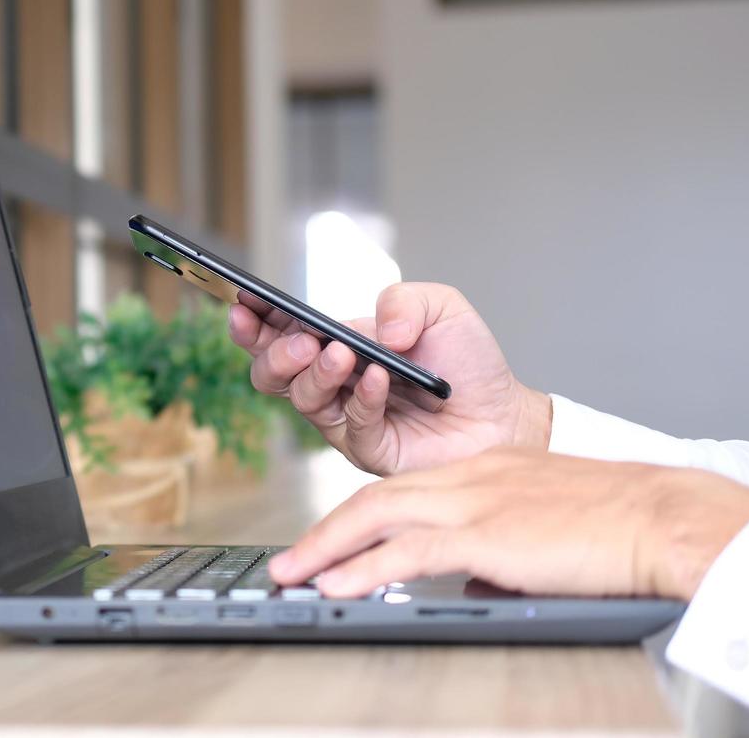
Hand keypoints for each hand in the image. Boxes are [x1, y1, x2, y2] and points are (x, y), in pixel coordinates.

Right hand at [229, 281, 550, 474]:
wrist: (506, 415)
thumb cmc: (468, 363)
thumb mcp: (441, 308)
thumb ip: (404, 300)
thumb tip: (376, 329)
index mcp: (336, 344)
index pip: (280, 332)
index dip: (255, 320)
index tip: (242, 303)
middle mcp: (333, 383)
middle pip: (273, 373)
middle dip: (273, 353)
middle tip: (299, 340)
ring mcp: (346, 418)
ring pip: (303, 399)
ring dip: (316, 373)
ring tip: (340, 354)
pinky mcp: (370, 448)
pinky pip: (350, 425)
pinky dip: (361, 398)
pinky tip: (377, 378)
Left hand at [268, 448, 748, 600]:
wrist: (658, 517)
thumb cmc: (612, 526)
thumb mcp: (537, 526)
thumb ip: (494, 549)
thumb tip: (470, 584)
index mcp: (479, 472)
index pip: (399, 491)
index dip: (354, 518)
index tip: (325, 543)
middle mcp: (466, 479)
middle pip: (373, 500)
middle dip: (323, 534)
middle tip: (288, 563)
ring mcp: (473, 503)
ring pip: (377, 517)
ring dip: (326, 549)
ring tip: (293, 577)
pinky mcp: (487, 533)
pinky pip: (408, 548)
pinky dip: (364, 566)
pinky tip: (338, 583)